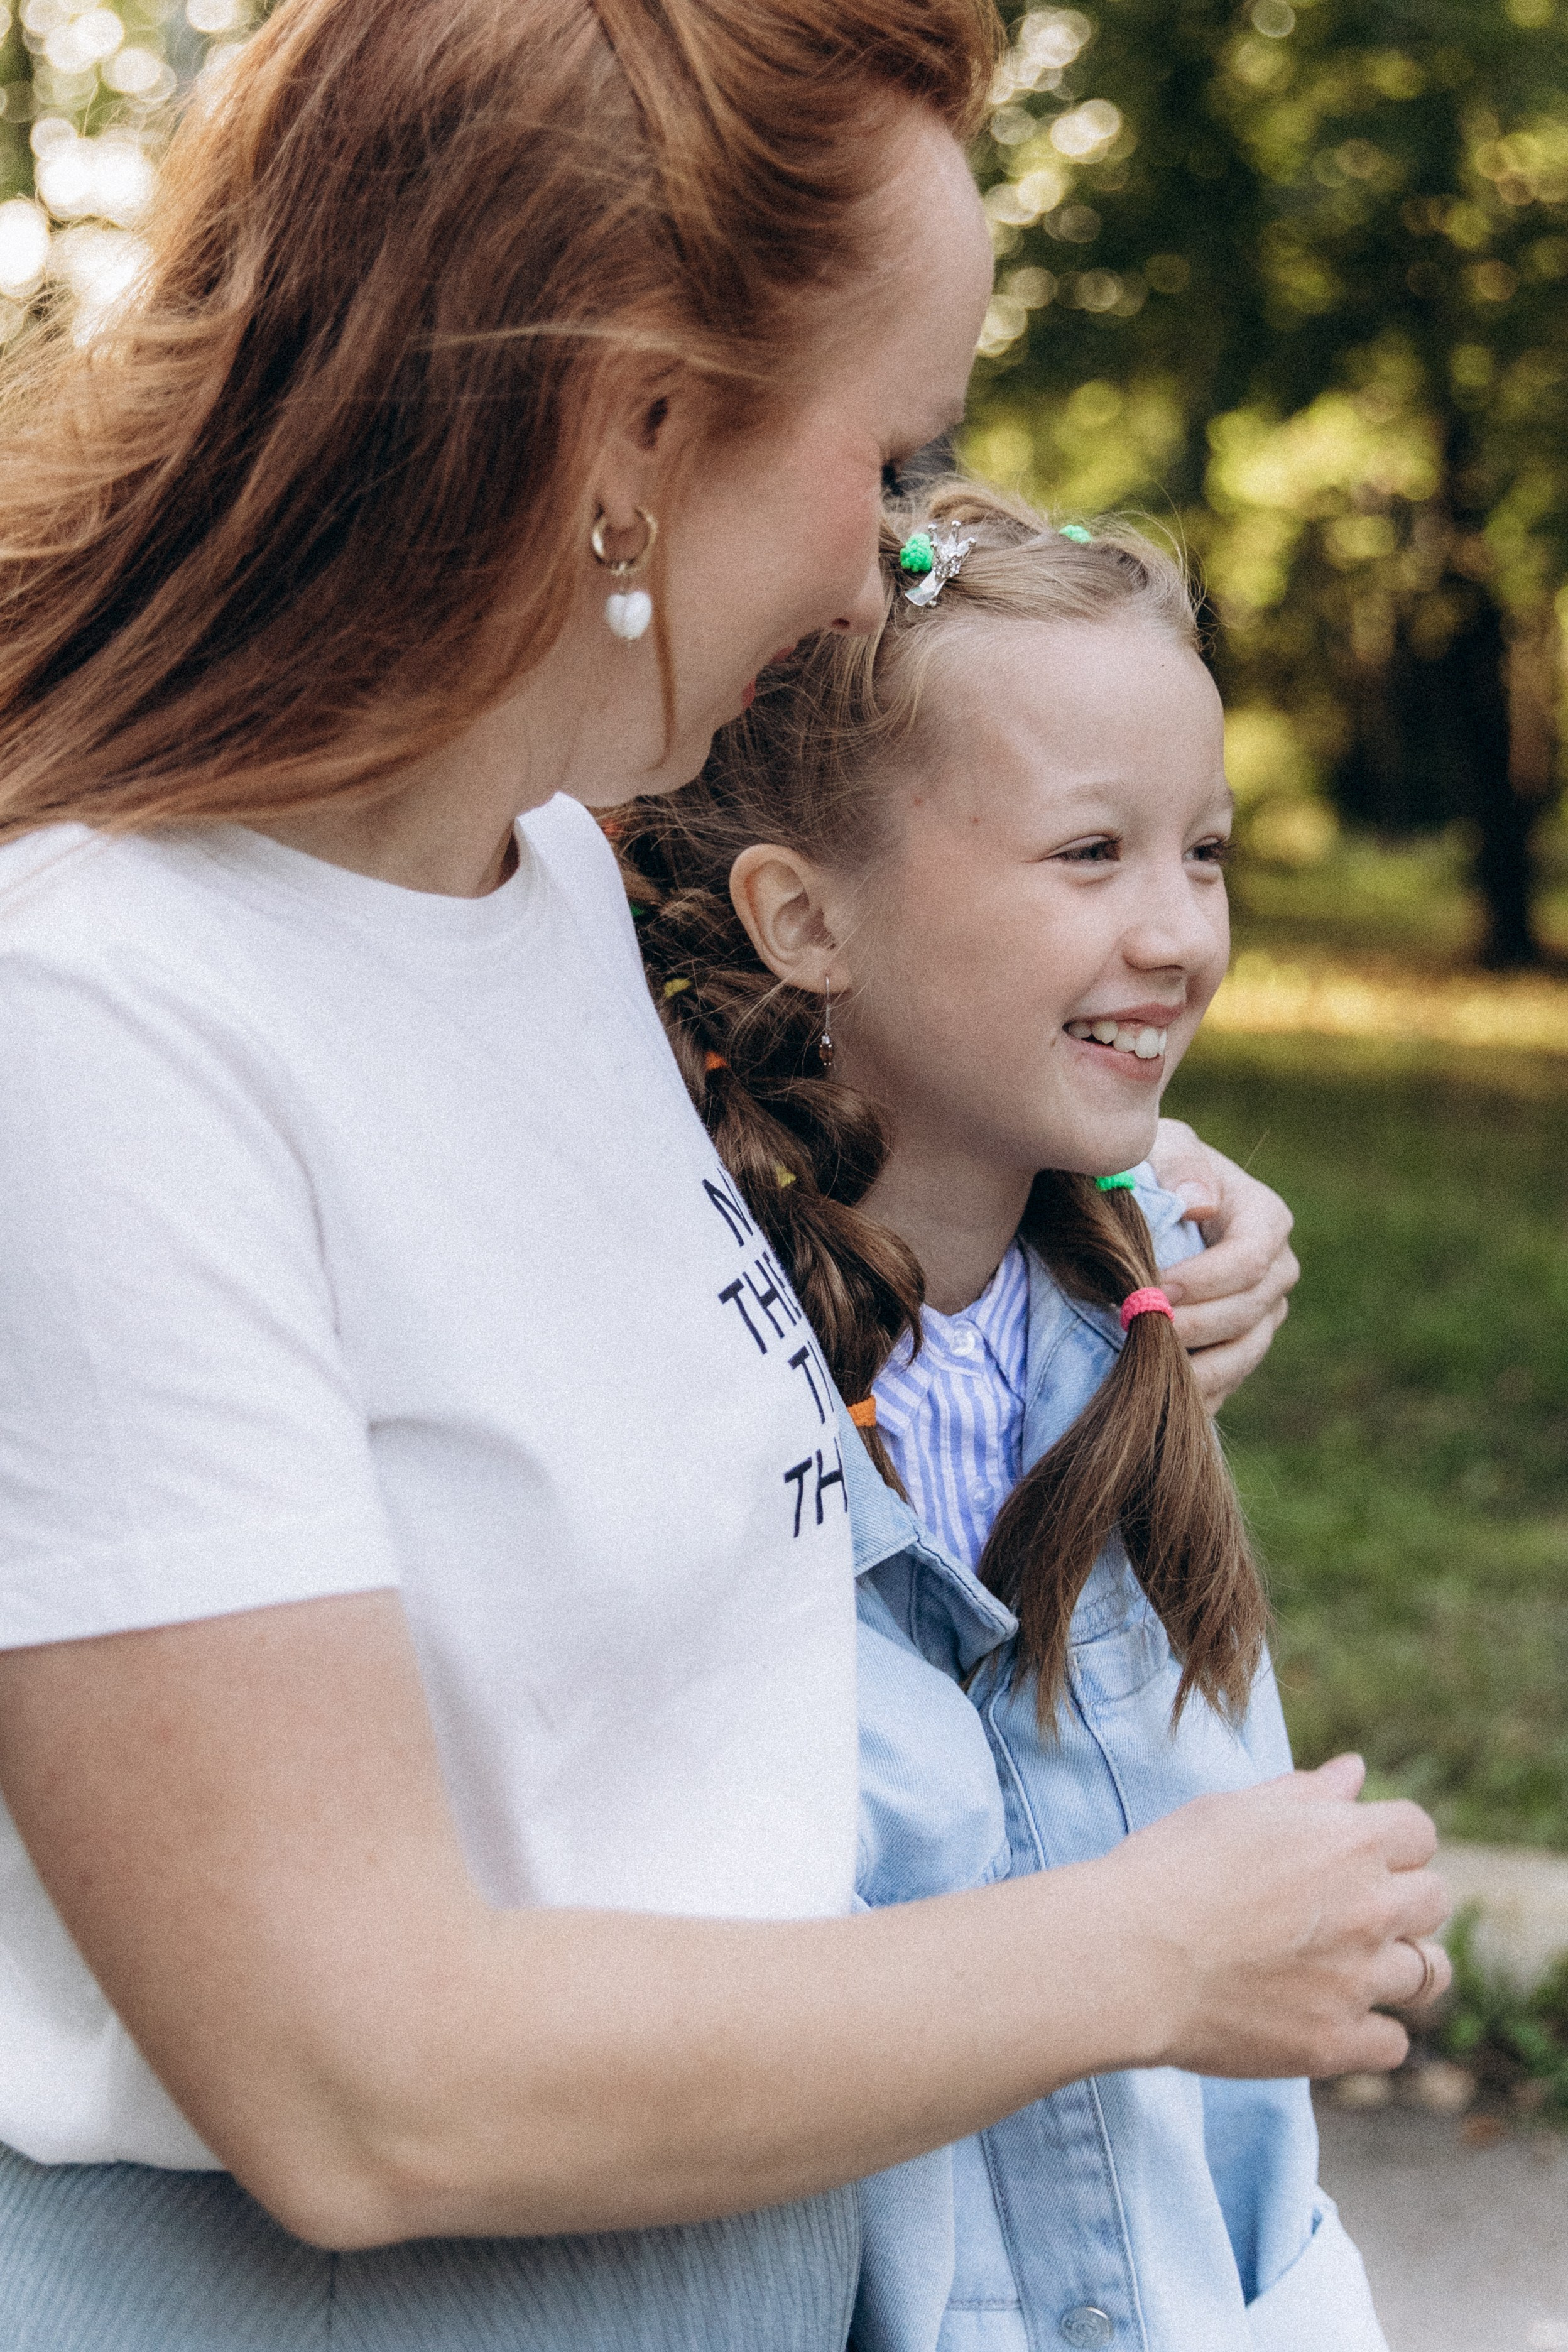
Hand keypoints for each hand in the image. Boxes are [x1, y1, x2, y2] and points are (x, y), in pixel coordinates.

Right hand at [1106, 1754, 1450, 2080]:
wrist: (1128, 1957)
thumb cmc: (1168, 1869)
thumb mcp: (1232, 1810)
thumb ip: (1305, 1793)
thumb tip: (1354, 1772)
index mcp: (1347, 1841)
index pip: (1419, 1831)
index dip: (1392, 1839)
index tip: (1360, 1853)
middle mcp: (1368, 1909)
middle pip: (1434, 1900)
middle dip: (1402, 1899)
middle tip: (1353, 1910)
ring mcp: (1357, 1981)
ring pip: (1429, 1973)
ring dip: (1400, 1966)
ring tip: (1354, 1967)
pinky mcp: (1335, 2042)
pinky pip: (1394, 2042)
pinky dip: (1372, 2031)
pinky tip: (1334, 2016)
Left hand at [1148, 1117, 1299, 1409]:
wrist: (1140, 1209)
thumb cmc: (1152, 1168)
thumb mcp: (1160, 1144)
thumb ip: (1178, 1162)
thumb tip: (1198, 1205)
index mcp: (1266, 1218)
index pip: (1250, 1260)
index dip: (1206, 1281)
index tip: (1154, 1290)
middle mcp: (1276, 1271)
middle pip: (1248, 1313)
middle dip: (1192, 1326)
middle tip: (1137, 1331)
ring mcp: (1262, 1315)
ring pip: (1242, 1355)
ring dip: (1195, 1368)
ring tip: (1143, 1368)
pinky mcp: (1238, 1348)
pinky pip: (1225, 1383)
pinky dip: (1193, 1392)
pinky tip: (1151, 1395)